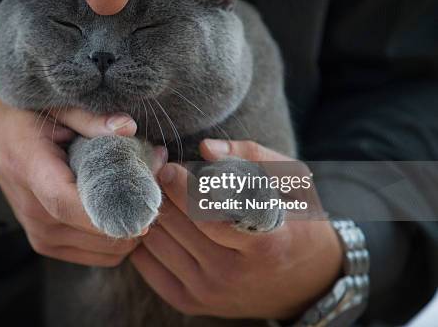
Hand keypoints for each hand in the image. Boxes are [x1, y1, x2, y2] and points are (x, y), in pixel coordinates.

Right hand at [0, 91, 165, 266]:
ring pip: (102, 249)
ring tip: (140, 193)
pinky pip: (97, 255)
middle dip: (134, 212)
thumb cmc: (27, 116)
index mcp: (30, 169)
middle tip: (157, 181)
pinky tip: (123, 208)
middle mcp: (32, 210)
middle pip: (91, 230)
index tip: (145, 205)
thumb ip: (90, 119)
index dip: (106, 210)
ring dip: (130, 226)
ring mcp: (38, 232)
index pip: (65, 202)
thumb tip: (128, 128)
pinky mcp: (47, 244)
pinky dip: (118, 238)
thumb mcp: (56, 106)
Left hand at [130, 140, 342, 319]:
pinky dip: (145, 240)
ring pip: (157, 242)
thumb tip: (206, 148)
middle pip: (177, 224)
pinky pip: (147, 265)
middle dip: (164, 194)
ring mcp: (210, 292)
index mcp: (265, 242)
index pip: (208, 213)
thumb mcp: (290, 181)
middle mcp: (234, 273)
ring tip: (164, 197)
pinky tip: (160, 223)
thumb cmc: (297, 221)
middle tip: (164, 176)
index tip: (171, 168)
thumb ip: (251, 156)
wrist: (306, 284)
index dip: (183, 187)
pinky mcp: (191, 303)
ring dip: (155, 213)